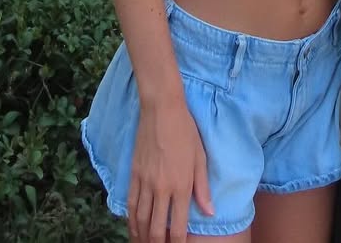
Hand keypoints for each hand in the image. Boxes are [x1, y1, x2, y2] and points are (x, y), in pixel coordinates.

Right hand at [127, 99, 212, 242]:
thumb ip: (203, 188)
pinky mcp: (134, 174)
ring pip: (140, 219)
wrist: (161, 109)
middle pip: (155, 228)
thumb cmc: (186, 131)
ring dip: (142, 236)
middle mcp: (161, 188)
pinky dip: (131, 220)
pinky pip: (130, 203)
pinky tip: (133, 227)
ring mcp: (145, 182)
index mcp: (181, 185)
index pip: (177, 226)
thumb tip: (209, 212)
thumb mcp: (200, 158)